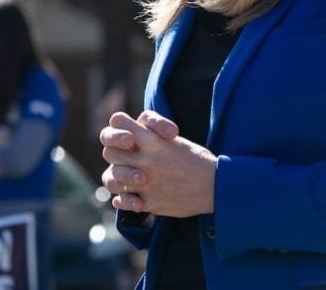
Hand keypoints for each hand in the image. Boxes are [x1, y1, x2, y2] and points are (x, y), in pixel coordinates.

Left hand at [100, 110, 214, 216]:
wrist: (216, 187)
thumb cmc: (197, 159)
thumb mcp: (174, 137)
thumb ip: (151, 132)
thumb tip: (131, 131)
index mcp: (152, 140)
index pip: (118, 122)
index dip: (119, 126)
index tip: (129, 134)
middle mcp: (144, 160)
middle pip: (109, 151)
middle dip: (115, 151)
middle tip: (127, 156)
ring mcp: (144, 183)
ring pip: (112, 177)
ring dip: (118, 176)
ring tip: (128, 177)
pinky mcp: (148, 203)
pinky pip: (122, 201)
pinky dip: (123, 200)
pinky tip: (130, 197)